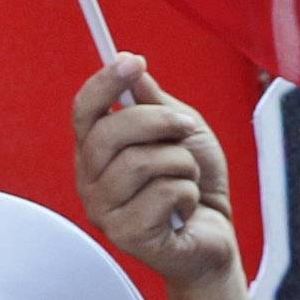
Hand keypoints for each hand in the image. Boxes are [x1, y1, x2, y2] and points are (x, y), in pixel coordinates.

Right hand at [70, 57, 236, 283]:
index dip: (104, 83)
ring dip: (181, 163)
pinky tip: (185, 208)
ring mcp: (104, 211)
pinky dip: (187, 194)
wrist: (215, 238)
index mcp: (97, 153)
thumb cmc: (195, 187)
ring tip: (186, 180)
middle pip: (109, 132)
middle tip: (186, 129)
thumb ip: (155, 104)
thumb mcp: (181, 132)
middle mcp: (91, 181)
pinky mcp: (126, 236)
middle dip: (158, 121)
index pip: (84, 111)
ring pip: (141, 162)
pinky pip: (162, 193)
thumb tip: (133, 72)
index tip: (132, 61)